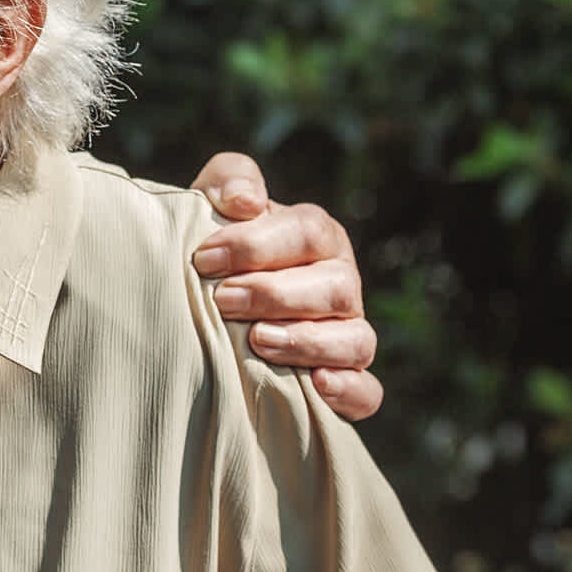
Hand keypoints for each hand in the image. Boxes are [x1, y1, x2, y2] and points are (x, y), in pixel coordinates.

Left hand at [189, 152, 382, 421]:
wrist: (205, 302)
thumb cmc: (214, 248)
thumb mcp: (211, 203)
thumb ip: (230, 179)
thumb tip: (245, 201)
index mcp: (317, 237)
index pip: (307, 232)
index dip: (257, 245)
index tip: (204, 258)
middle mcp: (341, 284)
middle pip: (334, 287)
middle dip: (274, 294)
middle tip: (223, 300)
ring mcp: (349, 334)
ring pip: (355, 339)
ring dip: (307, 342)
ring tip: (257, 341)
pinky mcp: (347, 382)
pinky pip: (367, 392)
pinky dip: (349, 390)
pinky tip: (315, 386)